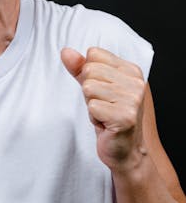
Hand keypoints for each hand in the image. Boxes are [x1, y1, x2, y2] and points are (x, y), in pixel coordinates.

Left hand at [61, 46, 146, 170]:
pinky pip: (92, 107)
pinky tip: (106, 125)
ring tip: (105, 115)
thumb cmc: (110, 118)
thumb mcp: (95, 88)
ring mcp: (132, 99)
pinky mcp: (125, 116)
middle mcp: (136, 82)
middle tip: (103, 106)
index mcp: (131, 70)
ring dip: (91, 105)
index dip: (89, 74)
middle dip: (89, 91)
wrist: (126, 151)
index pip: (94, 54)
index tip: (102, 91)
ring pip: (89, 87)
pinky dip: (94, 118)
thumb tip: (65, 51)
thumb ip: (80, 68)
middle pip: (89, 70)